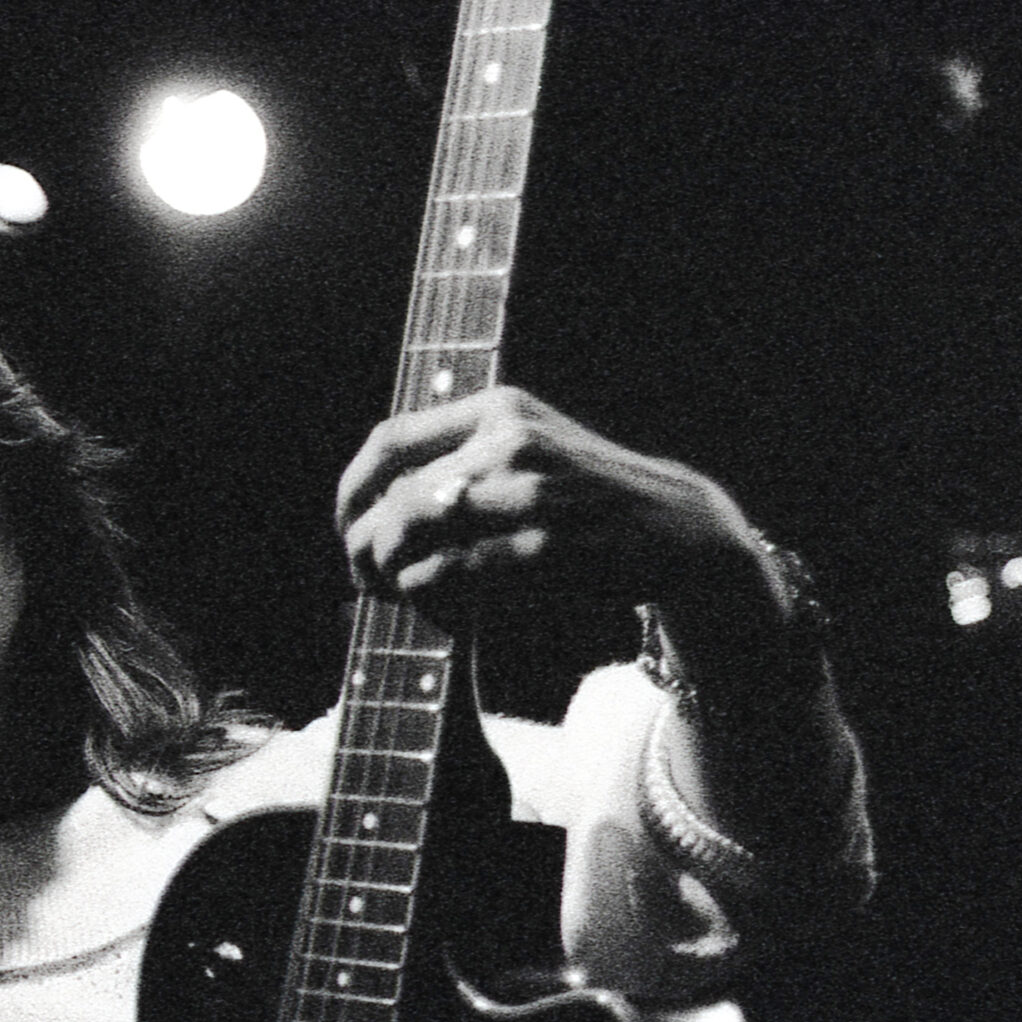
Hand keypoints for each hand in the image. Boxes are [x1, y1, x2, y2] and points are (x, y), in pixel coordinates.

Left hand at [335, 386, 785, 632]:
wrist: (675, 528)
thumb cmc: (585, 497)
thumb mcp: (527, 448)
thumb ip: (458, 459)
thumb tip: (367, 508)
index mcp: (498, 410)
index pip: (388, 440)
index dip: (350, 491)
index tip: (346, 528)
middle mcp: (510, 441)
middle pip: (394, 497)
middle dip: (365, 548)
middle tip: (366, 580)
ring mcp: (529, 493)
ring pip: (413, 533)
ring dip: (392, 575)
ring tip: (399, 595)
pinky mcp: (545, 547)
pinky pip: (454, 575)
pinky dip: (432, 598)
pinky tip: (443, 611)